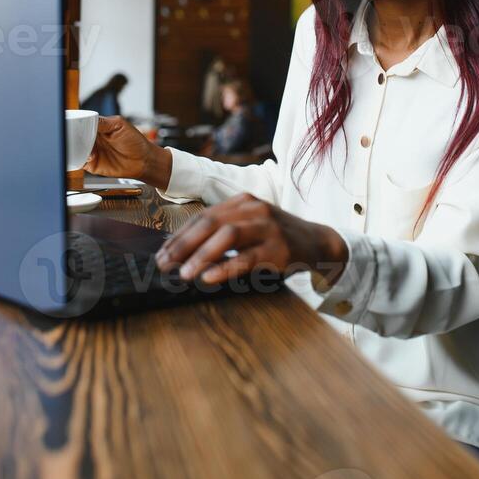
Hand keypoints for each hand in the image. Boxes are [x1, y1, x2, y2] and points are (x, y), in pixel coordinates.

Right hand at [84, 116, 171, 189]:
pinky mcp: (91, 165)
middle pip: (76, 136)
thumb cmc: (135, 141)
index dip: (78, 124)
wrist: (143, 161)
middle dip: (75, 137)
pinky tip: (89, 156)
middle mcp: (92, 138)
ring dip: (77, 149)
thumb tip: (88, 119)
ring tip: (86, 147)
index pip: (82, 123)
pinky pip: (79, 162)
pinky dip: (80, 160)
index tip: (76, 125)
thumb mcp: (120, 125)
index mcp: (98, 126)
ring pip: (76, 149)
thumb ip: (103, 122)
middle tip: (79, 137)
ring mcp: (91, 151)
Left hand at [155, 192, 347, 285]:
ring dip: (201, 255)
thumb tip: (183, 252)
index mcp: (243, 201)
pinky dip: (226, 267)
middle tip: (164, 264)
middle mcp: (254, 209)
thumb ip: (223, 232)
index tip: (162, 253)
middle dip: (183, 244)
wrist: (317, 243)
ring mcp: (268, 227)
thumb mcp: (250, 227)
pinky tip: (209, 277)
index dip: (180, 235)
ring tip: (183, 273)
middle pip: (210, 222)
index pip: (203, 216)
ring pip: (227, 236)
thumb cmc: (276, 238)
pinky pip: (247, 258)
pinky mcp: (279, 249)